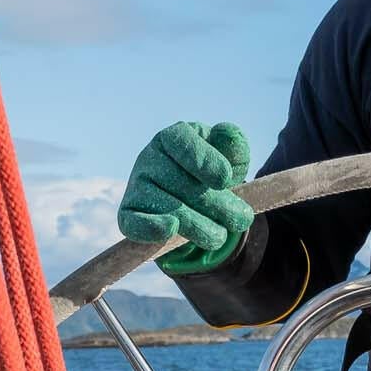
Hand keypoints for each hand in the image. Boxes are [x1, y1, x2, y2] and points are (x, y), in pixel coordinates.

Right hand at [117, 121, 253, 275]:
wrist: (192, 204)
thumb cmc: (212, 175)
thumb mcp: (229, 159)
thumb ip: (234, 147)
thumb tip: (228, 134)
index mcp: (174, 137)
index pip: (183, 143)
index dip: (204, 161)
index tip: (225, 180)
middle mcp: (149, 157)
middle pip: (180, 182)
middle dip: (215, 204)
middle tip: (241, 220)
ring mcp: (136, 185)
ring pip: (167, 207)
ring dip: (197, 225)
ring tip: (220, 236)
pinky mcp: (128, 214)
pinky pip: (134, 222)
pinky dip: (151, 227)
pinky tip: (171, 229)